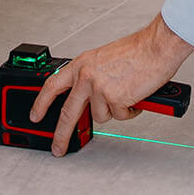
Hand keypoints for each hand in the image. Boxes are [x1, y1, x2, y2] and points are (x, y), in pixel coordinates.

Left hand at [29, 13, 193, 155]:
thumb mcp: (103, 59)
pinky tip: (135, 96)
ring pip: (100, 116)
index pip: (52, 86)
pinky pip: (120, 116)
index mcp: (81, 64)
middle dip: (61, 135)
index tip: (36, 115)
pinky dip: (130, 110)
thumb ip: (91, 77)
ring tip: (126, 94)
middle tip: (58, 147)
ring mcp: (99, 88)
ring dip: (114, 111)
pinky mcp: (115, 99)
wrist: (157, 46)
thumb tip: (87, 98)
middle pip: (68, 113)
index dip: (41, 103)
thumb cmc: (137, 51)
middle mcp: (86, 76)